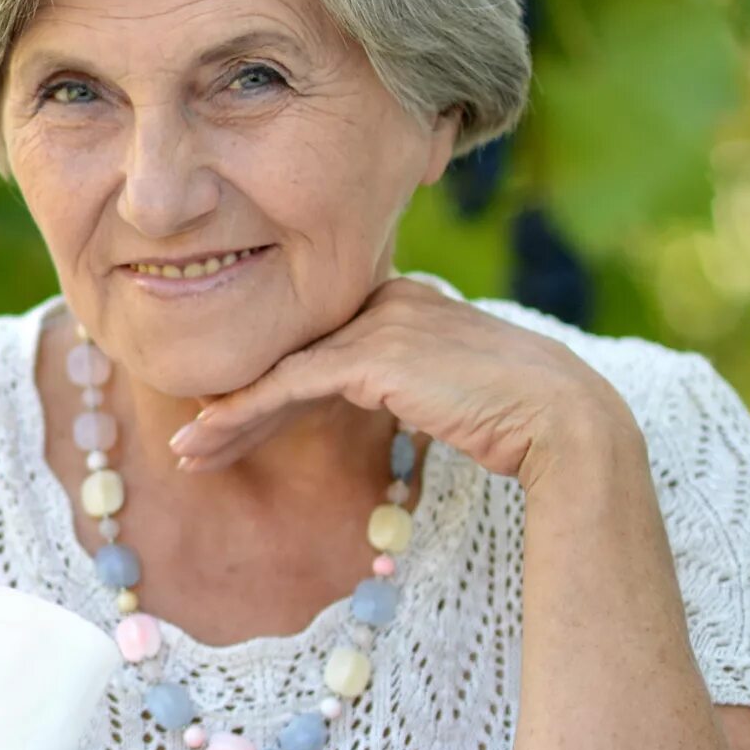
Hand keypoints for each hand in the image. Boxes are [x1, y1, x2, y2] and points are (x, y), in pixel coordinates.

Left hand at [164, 273, 632, 491]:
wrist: (563, 419)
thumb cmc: (519, 416)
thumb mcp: (450, 387)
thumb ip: (405, 379)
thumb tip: (375, 399)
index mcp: (405, 298)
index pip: (321, 345)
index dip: (272, 386)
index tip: (231, 423)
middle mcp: (387, 297)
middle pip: (294, 353)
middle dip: (240, 402)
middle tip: (194, 441)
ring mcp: (378, 322)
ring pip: (282, 370)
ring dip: (229, 415)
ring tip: (186, 452)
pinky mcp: (371, 355)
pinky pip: (289, 385)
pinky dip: (243, 412)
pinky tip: (207, 436)